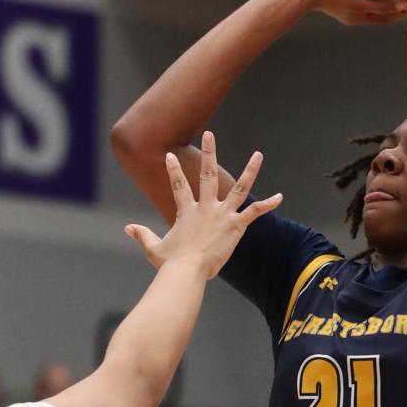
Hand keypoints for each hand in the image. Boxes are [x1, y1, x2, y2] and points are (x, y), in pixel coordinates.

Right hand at [125, 131, 281, 279]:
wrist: (185, 272)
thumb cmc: (170, 263)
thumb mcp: (154, 248)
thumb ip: (142, 235)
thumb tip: (127, 228)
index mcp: (186, 212)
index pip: (178, 185)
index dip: (173, 169)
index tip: (170, 154)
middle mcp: (205, 208)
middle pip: (208, 175)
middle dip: (209, 153)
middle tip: (209, 134)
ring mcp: (222, 215)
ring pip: (239, 188)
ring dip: (250, 170)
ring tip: (258, 154)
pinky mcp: (235, 226)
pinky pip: (254, 212)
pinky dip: (267, 205)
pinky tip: (279, 197)